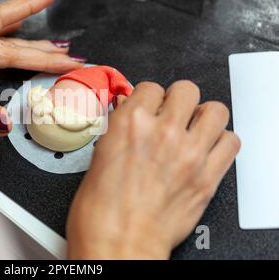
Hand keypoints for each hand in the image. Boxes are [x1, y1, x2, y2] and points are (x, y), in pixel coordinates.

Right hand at [67, 81, 240, 258]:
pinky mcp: (208, 176)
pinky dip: (221, 142)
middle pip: (186, 90)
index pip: (151, 87)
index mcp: (129, 124)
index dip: (150, 99)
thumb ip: (120, 130)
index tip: (150, 108)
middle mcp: (162, 132)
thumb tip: (131, 115)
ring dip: (203, 117)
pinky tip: (206, 150)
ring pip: (215, 110)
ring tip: (193, 129)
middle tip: (172, 116)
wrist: (119, 243)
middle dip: (177, 101)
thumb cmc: (101, 210)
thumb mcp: (99, 157)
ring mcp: (189, 153)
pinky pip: (231, 141)